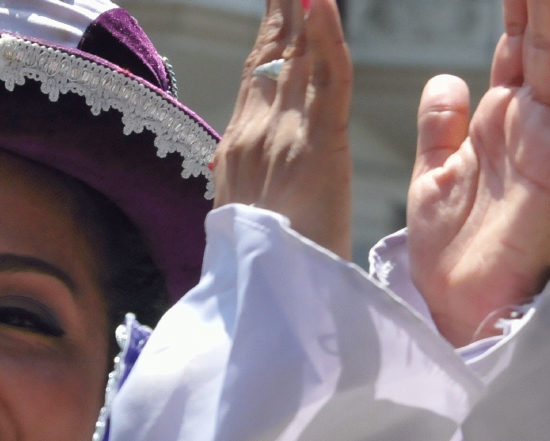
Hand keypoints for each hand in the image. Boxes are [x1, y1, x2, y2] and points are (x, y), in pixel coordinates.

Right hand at [213, 0, 353, 257]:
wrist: (267, 302)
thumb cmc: (264, 272)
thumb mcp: (240, 218)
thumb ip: (235, 183)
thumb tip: (220, 166)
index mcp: (240, 149)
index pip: (254, 74)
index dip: (268, 33)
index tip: (279, 0)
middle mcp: (254, 132)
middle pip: (272, 52)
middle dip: (283, 6)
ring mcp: (283, 134)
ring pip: (297, 53)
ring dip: (302, 7)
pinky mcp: (319, 144)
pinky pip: (328, 77)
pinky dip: (327, 35)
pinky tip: (321, 2)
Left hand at [407, 0, 549, 344]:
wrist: (459, 307)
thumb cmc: (450, 252)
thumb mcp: (432, 175)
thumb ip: (441, 126)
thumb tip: (448, 78)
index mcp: (495, 120)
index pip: (511, 46)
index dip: (516, 3)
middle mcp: (525, 123)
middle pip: (537, 43)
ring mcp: (547, 142)